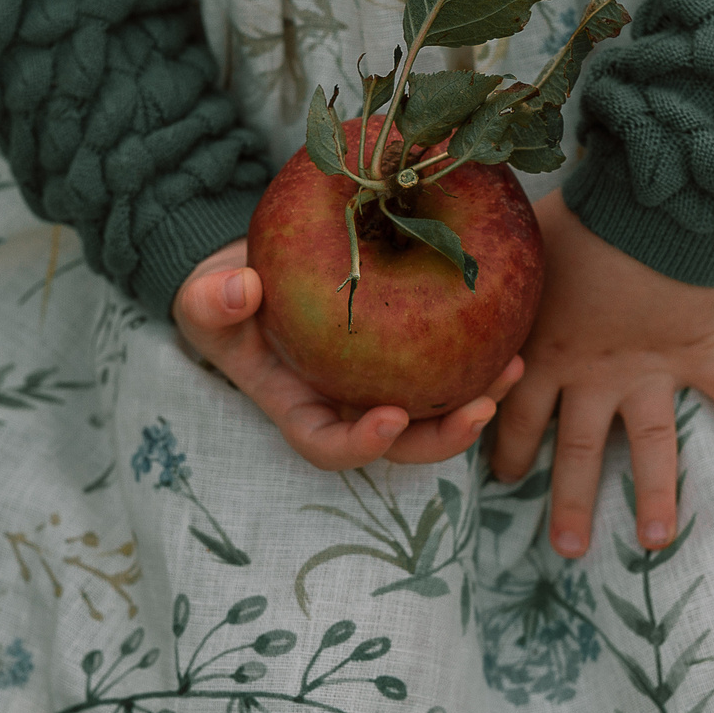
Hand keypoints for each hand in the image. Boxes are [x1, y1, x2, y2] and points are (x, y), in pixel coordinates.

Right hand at [172, 240, 520, 472]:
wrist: (253, 265)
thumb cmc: (223, 293)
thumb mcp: (201, 296)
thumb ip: (210, 300)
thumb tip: (239, 289)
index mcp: (300, 408)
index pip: (330, 447)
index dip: (363, 445)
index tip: (391, 419)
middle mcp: (347, 405)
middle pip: (403, 441)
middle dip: (445, 435)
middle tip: (481, 407)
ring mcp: (380, 381)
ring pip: (436, 406)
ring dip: (479, 395)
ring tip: (512, 366)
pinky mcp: (406, 348)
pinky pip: (447, 360)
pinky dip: (480, 348)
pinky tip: (511, 319)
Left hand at [491, 191, 713, 557]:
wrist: (639, 204)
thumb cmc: (569, 221)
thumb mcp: (516, 254)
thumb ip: (491, 277)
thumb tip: (454, 264)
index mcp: (543, 355)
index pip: (516, 420)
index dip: (506, 450)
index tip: (502, 479)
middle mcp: (593, 376)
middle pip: (578, 453)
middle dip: (570, 503)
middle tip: (569, 551)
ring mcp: (647, 369)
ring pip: (651, 444)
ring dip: (656, 493)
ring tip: (659, 542)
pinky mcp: (693, 349)